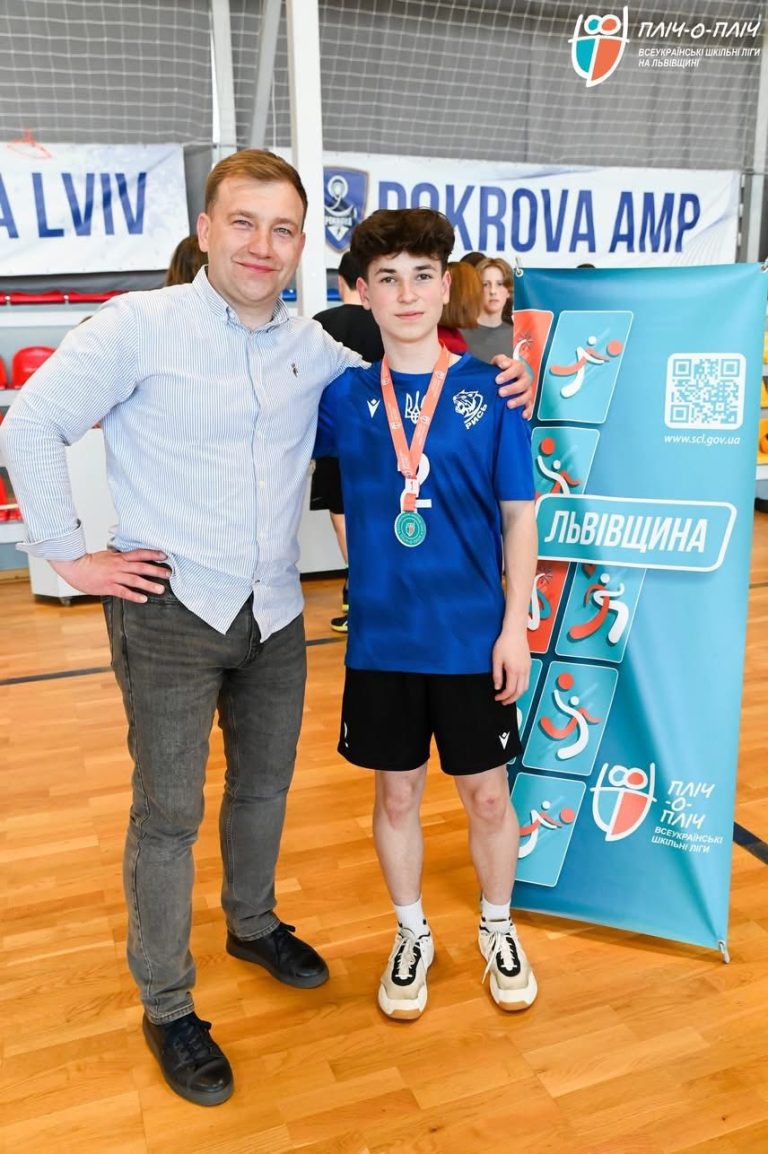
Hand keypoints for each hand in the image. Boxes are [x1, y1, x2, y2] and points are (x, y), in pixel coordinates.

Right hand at [50, 549, 171, 601]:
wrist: (75, 567)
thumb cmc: (90, 562)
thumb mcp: (108, 555)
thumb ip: (120, 557)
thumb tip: (132, 557)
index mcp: (119, 557)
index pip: (139, 553)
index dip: (153, 554)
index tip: (164, 556)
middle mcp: (119, 566)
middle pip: (141, 567)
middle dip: (156, 570)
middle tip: (168, 574)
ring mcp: (114, 576)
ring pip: (135, 580)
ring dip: (149, 585)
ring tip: (160, 589)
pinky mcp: (108, 587)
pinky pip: (123, 592)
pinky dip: (134, 596)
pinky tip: (143, 599)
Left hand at [492, 626, 530, 704]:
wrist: (515, 632)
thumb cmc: (504, 644)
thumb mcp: (496, 659)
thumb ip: (497, 675)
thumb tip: (497, 687)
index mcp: (514, 671)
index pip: (510, 690)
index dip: (503, 696)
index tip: (497, 697)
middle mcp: (523, 671)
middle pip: (519, 691)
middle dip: (511, 699)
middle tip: (503, 701)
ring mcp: (527, 668)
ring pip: (525, 687)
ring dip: (518, 694)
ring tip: (509, 696)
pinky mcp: (529, 665)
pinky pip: (527, 680)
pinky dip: (522, 687)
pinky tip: (515, 686)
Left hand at [493, 355, 534, 418]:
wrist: (500, 380)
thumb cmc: (500, 371)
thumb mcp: (498, 363)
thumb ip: (500, 360)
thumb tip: (503, 363)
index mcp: (518, 368)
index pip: (517, 368)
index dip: (508, 374)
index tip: (497, 380)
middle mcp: (525, 378)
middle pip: (523, 383)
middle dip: (512, 388)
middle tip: (500, 393)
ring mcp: (527, 390)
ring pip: (527, 395)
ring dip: (519, 400)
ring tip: (508, 404)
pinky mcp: (528, 401)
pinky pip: (530, 406)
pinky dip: (528, 411)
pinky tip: (523, 415)